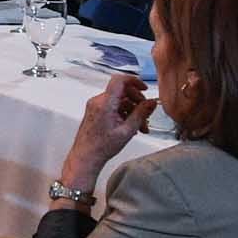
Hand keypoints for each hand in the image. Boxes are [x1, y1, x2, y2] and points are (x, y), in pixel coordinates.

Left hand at [61, 72, 155, 188]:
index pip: (119, 80)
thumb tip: (151, 102)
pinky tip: (132, 126)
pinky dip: (124, 113)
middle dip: (137, 101)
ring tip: (141, 126)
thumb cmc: (102, 147)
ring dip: (133, 110)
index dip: (134, 81)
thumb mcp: (128, 130)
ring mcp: (95, 106)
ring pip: (120, 100)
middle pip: (122, 91)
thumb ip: (141, 114)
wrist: (86, 156)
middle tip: (146, 115)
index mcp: (105, 103)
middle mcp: (98, 101)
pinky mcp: (95, 112)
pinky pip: (113, 106)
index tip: (144, 89)